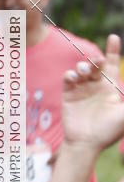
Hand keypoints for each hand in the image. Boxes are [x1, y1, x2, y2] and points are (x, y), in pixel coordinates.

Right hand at [61, 34, 123, 149]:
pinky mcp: (69, 94)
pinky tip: (74, 78)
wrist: (87, 144)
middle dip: (96, 59)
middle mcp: (96, 85)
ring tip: (84, 71)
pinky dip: (70, 75)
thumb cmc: (109, 131)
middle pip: (96, 65)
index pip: (112, 65)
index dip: (113, 50)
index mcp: (110, 87)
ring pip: (81, 69)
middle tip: (98, 60)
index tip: (113, 37)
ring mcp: (81, 89)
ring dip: (83, 67)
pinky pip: (68, 79)